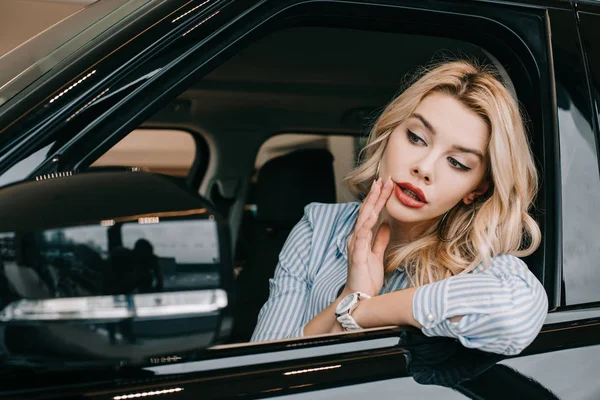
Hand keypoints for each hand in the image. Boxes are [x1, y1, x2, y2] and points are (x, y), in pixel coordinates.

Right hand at [345, 177, 392, 296]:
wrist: (359, 297)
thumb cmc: (366, 278)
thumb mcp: (377, 254)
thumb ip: (380, 239)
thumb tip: (386, 224)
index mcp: (361, 237)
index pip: (371, 214)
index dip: (378, 199)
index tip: (386, 185)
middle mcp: (356, 238)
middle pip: (367, 212)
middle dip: (375, 195)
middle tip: (383, 179)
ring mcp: (355, 245)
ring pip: (364, 219)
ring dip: (372, 204)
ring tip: (378, 189)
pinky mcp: (357, 255)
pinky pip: (361, 237)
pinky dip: (366, 225)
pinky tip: (373, 215)